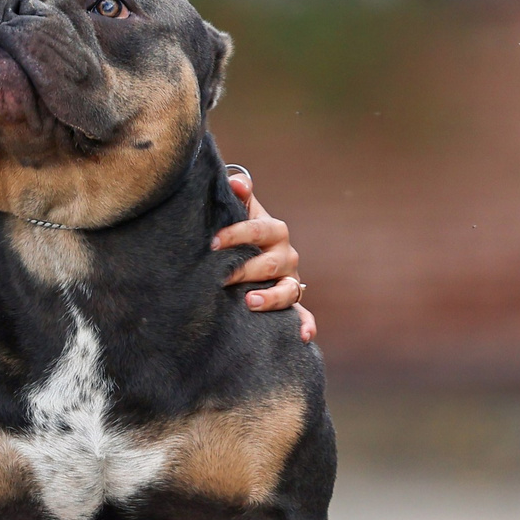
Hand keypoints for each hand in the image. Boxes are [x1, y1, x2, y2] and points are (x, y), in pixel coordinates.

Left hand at [213, 165, 316, 337]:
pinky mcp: (292, 302)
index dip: (236, 234)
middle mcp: (286, 255)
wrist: (255, 250)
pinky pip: (303, 315)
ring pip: (290, 290)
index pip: (259, 230)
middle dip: (247, 270)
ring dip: (272, 298)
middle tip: (222, 278)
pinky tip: (303, 337)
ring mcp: (291, 279)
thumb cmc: (242, 230)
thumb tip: (237, 181)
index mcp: (274, 231)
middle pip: (272, 263)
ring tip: (250, 302)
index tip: (212, 243)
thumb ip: (239, 194)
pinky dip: (306, 325)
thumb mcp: (241, 210)